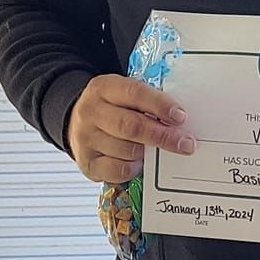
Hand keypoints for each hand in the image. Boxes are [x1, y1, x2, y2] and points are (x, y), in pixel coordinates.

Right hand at [65, 73, 194, 183]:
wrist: (74, 122)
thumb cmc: (111, 109)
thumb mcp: (123, 95)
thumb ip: (146, 103)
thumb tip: (179, 121)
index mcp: (103, 88)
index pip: (134, 93)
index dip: (160, 105)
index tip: (180, 116)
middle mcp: (91, 112)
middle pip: (131, 126)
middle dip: (162, 136)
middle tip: (185, 143)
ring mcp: (86, 139)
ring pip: (126, 150)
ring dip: (148, 153)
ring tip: (157, 151)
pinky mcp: (87, 163)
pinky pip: (118, 170)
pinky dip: (134, 168)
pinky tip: (138, 162)